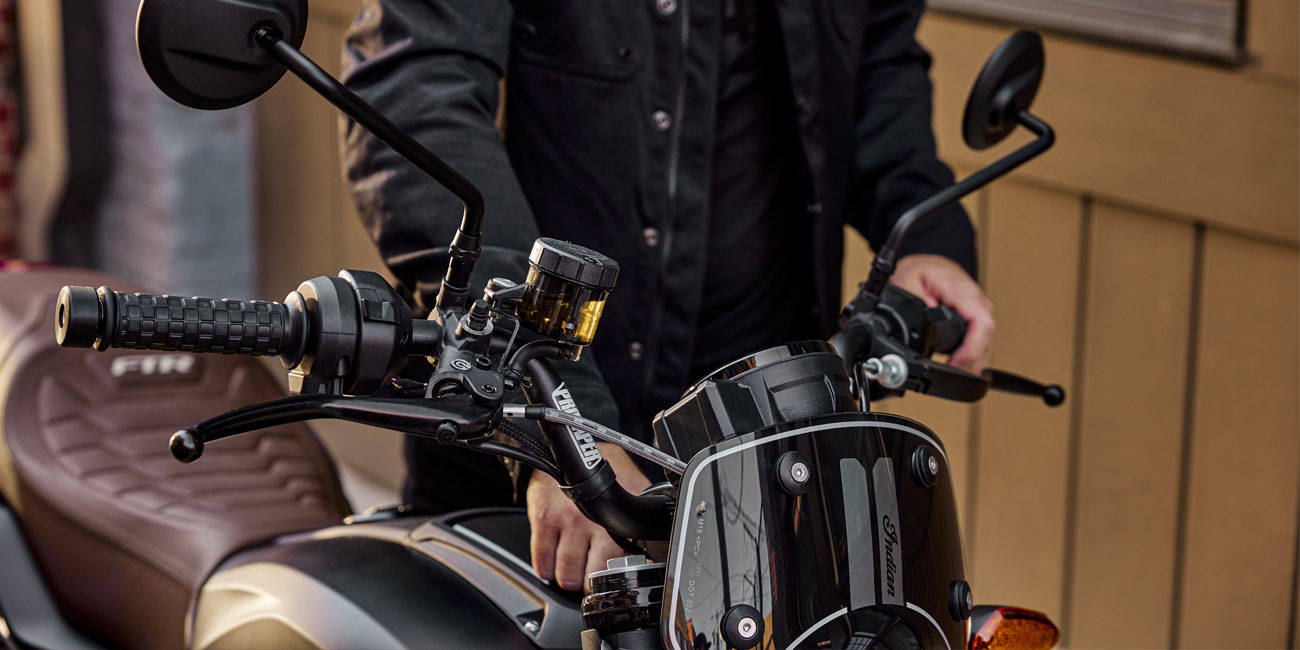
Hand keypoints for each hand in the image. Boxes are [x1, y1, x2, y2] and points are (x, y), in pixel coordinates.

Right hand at [526, 443, 650, 590]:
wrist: (570, 449)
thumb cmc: (604, 473)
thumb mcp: (632, 493)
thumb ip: (638, 525)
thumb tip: (648, 558)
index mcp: (620, 518)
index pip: (622, 563)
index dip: (618, 577)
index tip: (613, 579)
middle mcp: (595, 521)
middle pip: (591, 576)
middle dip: (589, 582)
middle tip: (588, 575)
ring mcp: (568, 520)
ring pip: (566, 573)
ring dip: (568, 578)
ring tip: (571, 570)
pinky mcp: (544, 518)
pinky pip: (542, 560)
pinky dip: (546, 569)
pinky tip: (552, 563)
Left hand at [889, 254, 994, 373]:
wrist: (927, 264)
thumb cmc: (918, 271)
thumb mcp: (906, 280)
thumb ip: (915, 301)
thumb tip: (926, 321)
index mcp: (962, 290)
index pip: (982, 323)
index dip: (972, 350)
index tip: (956, 363)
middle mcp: (977, 299)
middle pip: (987, 338)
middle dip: (972, 361)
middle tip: (952, 374)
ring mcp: (980, 309)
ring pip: (988, 342)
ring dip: (975, 362)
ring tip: (956, 373)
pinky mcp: (978, 317)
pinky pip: (983, 340)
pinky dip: (974, 356)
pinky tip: (963, 365)